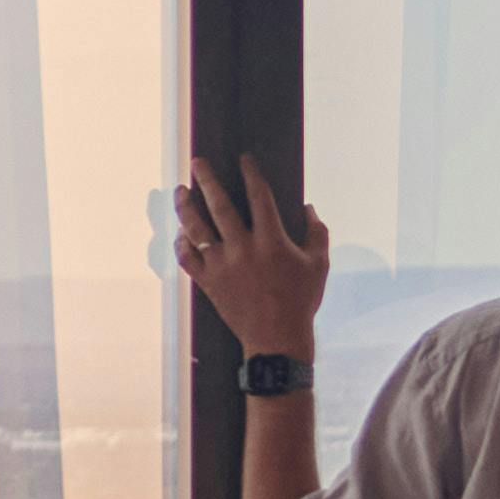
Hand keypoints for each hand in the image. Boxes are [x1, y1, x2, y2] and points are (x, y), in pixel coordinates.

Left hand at [175, 155, 332, 368]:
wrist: (277, 339)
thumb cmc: (301, 301)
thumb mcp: (319, 265)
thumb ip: (317, 233)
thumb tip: (308, 207)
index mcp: (271, 240)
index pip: (259, 196)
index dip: (251, 173)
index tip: (244, 158)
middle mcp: (243, 249)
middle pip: (219, 206)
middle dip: (207, 180)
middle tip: (197, 162)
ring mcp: (222, 266)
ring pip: (196, 229)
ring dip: (186, 207)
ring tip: (180, 190)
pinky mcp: (209, 283)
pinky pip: (188, 259)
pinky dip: (181, 244)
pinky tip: (181, 232)